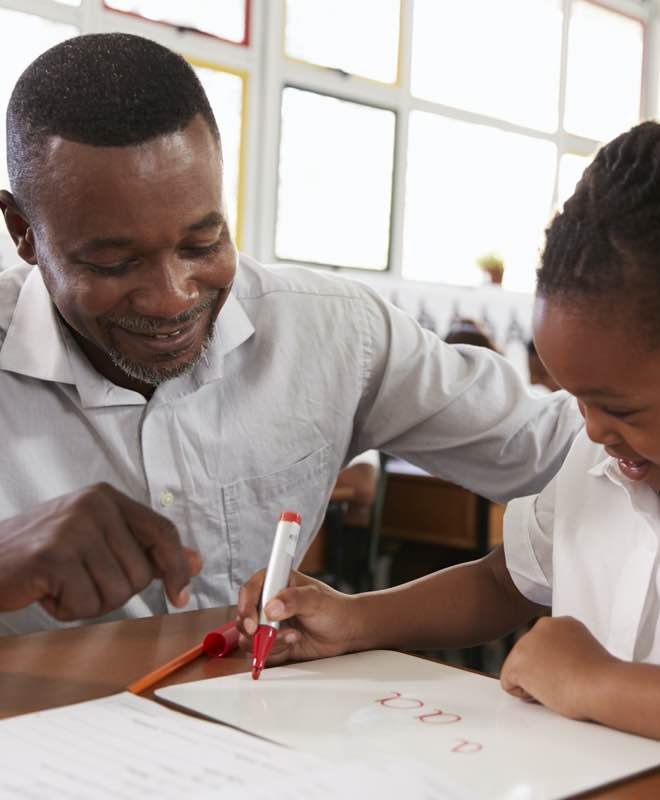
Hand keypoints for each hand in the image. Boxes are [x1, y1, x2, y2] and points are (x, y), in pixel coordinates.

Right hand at [0, 482, 201, 619]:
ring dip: (90, 602)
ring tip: (62, 584)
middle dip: (115, 590)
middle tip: (80, 579)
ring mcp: (73, 528)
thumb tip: (195, 561)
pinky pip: (88, 604)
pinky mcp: (53, 556)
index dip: (176, 567)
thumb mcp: (98, 541)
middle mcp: (94, 505)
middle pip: (141, 572)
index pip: (162, 531)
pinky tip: (47, 593)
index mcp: (107, 497)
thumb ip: (146, 549)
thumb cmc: (44, 555)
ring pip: (117, 592)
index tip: (181, 595)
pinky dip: (68, 610)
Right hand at [236, 569, 360, 665]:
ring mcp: (269, 623)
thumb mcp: (316, 600)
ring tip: (294, 637)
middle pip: (244, 618)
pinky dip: (275, 652)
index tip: (253, 625)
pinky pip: (261, 652)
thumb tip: (271, 608)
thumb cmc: (334, 608)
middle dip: (258, 631)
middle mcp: (268, 602)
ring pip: (249, 638)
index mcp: (276, 582)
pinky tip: (293, 644)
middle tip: (276, 635)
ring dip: (270, 643)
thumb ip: (294, 600)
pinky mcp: (272, 641)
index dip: (246, 607)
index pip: (249, 591)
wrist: (345, 631)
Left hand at [500, 616, 615, 718]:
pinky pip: (509, 684)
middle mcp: (542, 626)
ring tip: (561, 684)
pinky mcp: (517, 662)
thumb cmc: (602, 680)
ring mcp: (527, 642)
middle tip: (568, 680)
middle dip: (543, 673)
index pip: (545, 648)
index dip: (558, 667)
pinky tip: (547, 691)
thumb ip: (565, 652)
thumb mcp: (585, 654)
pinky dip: (525, 694)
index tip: (575, 672)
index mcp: (562, 623)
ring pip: (519, 670)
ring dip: (535, 683)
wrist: (602, 687)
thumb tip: (556, 665)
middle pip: (530, 657)